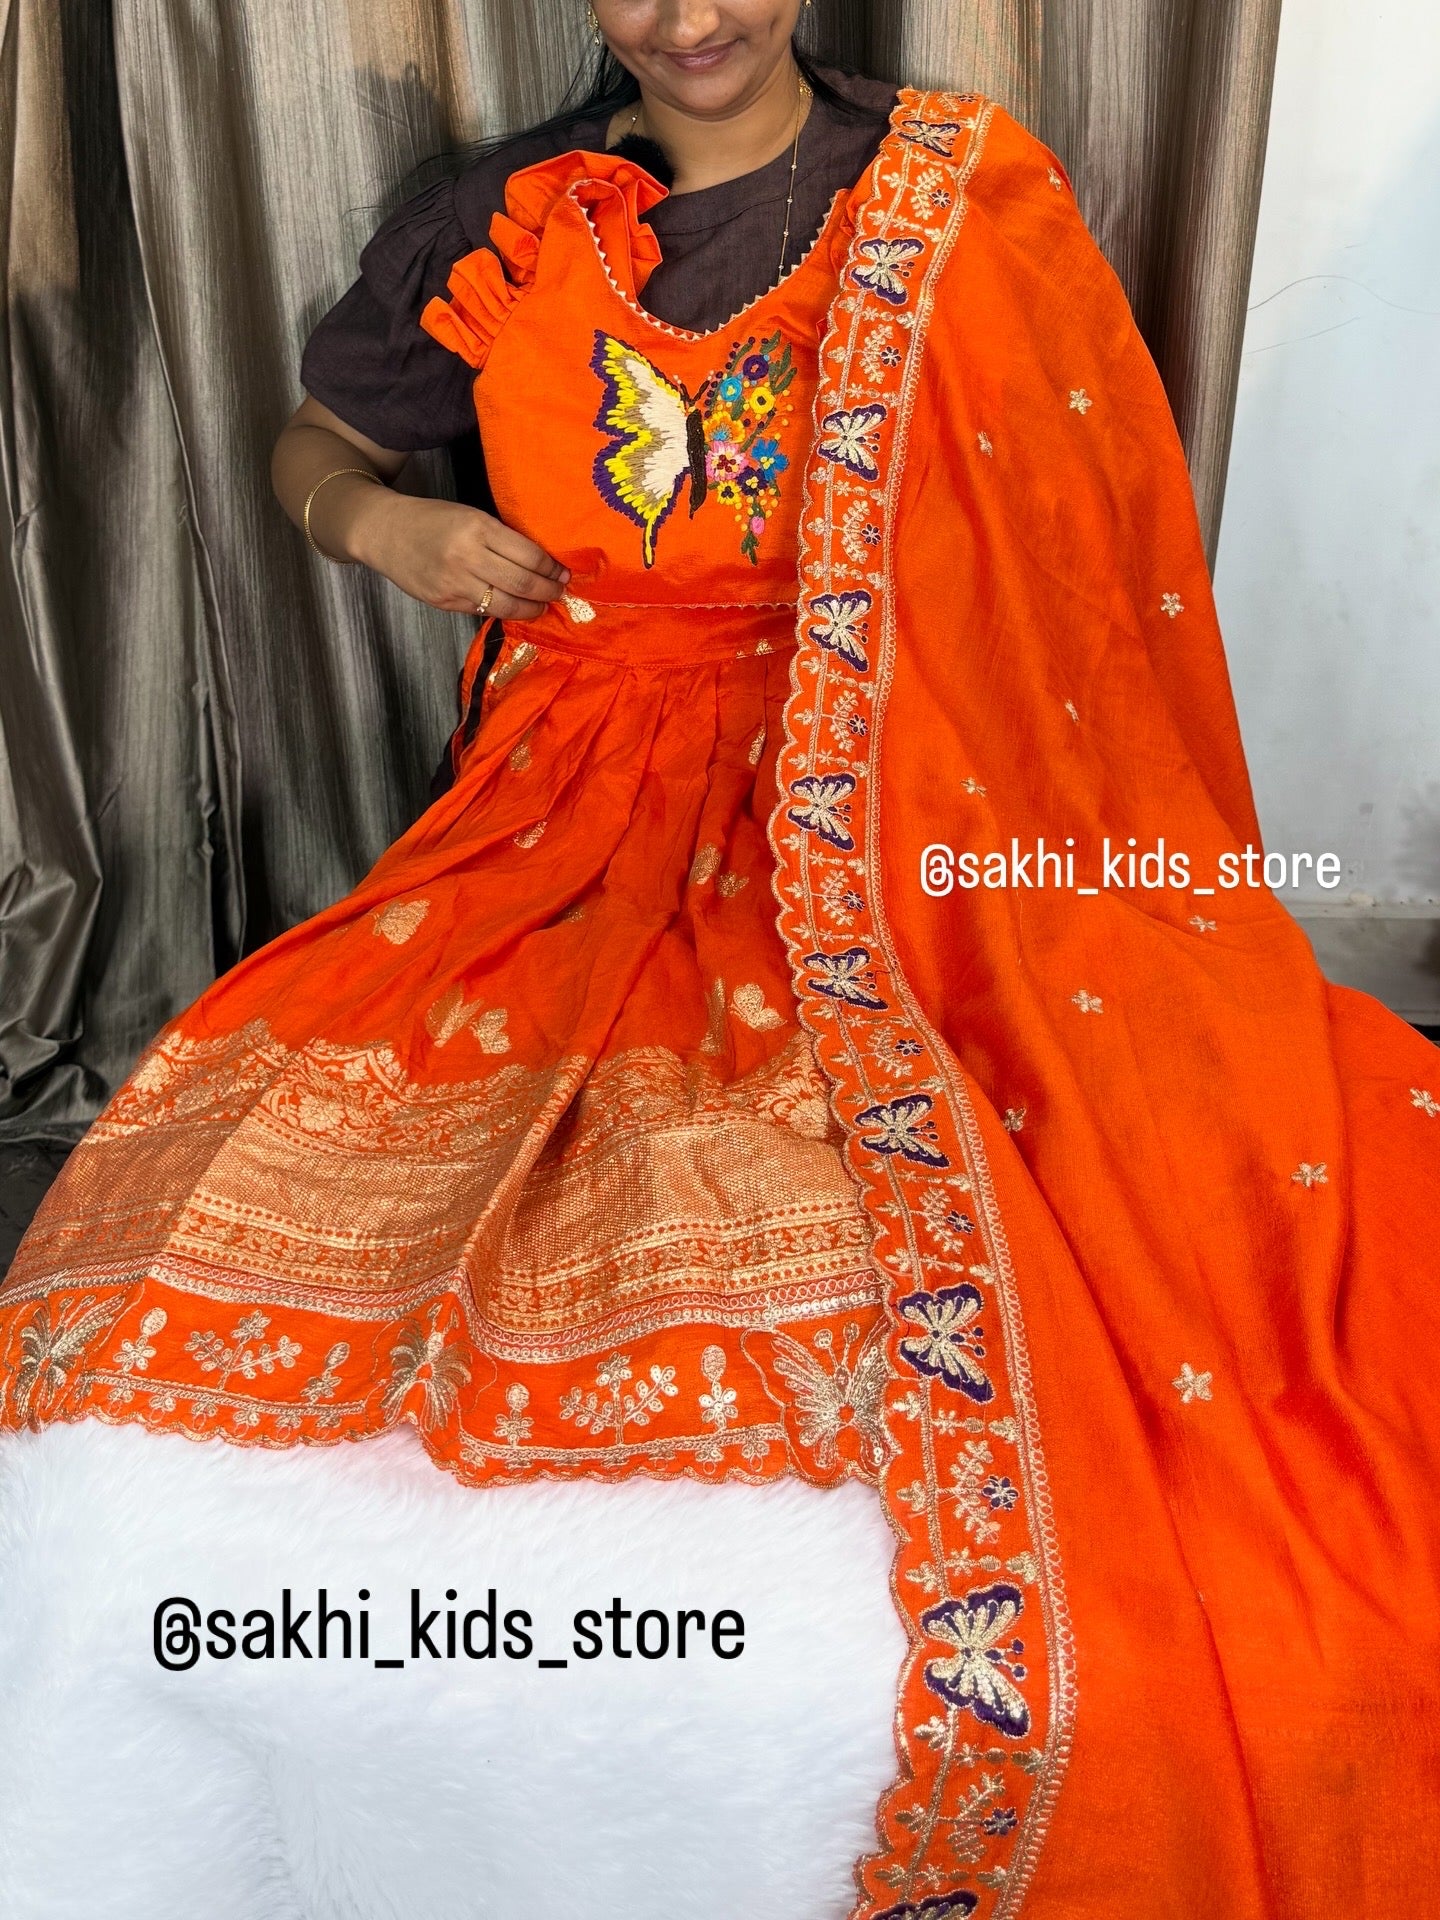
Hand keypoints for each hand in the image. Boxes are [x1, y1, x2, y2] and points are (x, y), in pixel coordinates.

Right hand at [351, 488, 567, 620]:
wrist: (384, 532)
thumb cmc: (431, 519)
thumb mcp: (469, 516)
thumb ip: (500, 539)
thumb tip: (540, 563)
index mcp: (477, 527)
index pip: (529, 556)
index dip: (552, 568)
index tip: (562, 572)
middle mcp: (467, 556)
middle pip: (523, 583)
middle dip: (548, 591)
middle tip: (560, 591)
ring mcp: (454, 583)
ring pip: (507, 605)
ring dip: (532, 608)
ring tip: (542, 605)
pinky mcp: (444, 602)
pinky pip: (484, 611)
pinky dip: (504, 611)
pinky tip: (514, 607)